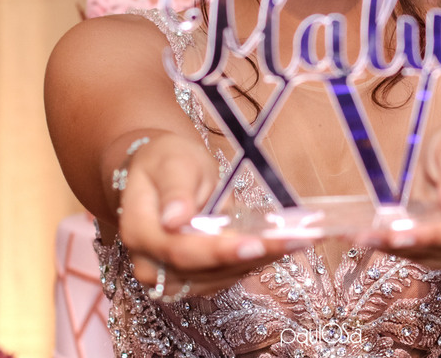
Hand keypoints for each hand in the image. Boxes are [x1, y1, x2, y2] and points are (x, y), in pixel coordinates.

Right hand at [116, 132, 307, 297]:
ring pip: (221, 277)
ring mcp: (170, 278)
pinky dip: (257, 260)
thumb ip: (175, 189)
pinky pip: (227, 275)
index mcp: (139, 231)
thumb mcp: (172, 161)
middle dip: (253, 256)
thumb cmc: (166, 163)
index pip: (180, 250)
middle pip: (204, 271)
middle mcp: (150, 264)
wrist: (158, 177)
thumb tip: (176, 219)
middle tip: (296, 241)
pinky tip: (284, 244)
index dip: (219, 251)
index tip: (254, 243)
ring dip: (262, 260)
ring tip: (301, 240)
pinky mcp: (193, 279)